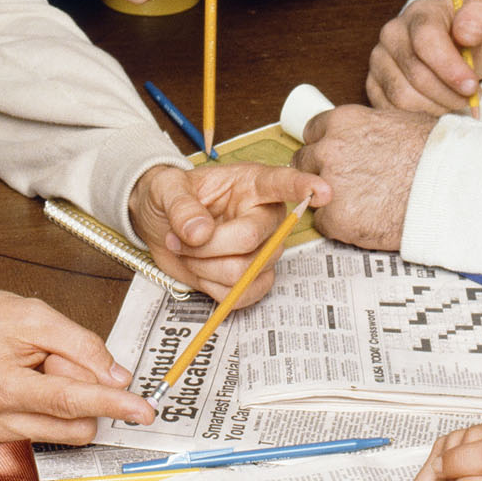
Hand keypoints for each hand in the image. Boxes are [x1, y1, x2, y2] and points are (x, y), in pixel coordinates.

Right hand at [0, 284, 155, 442]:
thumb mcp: (36, 315)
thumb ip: (82, 345)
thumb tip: (117, 377)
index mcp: (3, 388)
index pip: (72, 402)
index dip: (112, 404)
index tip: (142, 410)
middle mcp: (0, 421)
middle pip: (78, 422)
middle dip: (85, 387)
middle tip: (58, 354)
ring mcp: (2, 433)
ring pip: (71, 429)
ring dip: (72, 397)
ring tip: (43, 365)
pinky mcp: (7, 437)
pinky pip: (57, 428)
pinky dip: (59, 405)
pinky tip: (38, 380)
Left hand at [128, 158, 324, 295]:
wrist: (158, 225)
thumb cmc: (169, 198)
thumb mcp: (164, 189)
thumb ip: (181, 206)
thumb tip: (200, 232)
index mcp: (251, 184)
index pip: (282, 184)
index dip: (304, 187)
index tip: (323, 191)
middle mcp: (265, 217)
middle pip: (252, 242)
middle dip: (206, 247)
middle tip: (177, 237)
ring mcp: (263, 250)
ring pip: (246, 274)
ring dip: (205, 269)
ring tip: (188, 251)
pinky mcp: (253, 278)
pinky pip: (242, 297)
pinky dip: (212, 290)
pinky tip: (201, 271)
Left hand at [292, 104, 431, 250]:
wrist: (451, 188)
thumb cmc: (436, 154)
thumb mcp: (399, 122)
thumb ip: (368, 129)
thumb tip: (364, 137)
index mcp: (343, 121)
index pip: (312, 132)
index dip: (325, 146)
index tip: (336, 158)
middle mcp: (330, 149)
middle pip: (304, 162)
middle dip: (320, 173)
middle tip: (346, 184)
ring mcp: (330, 185)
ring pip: (311, 194)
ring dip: (328, 200)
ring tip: (359, 204)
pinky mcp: (337, 219)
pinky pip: (324, 223)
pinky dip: (340, 225)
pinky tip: (365, 220)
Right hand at [367, 0, 481, 115]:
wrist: (459, 50)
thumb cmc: (473, 37)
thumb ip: (481, 18)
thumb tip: (466, 33)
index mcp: (420, 13)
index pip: (426, 41)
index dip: (450, 68)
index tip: (471, 86)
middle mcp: (392, 34)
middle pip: (415, 75)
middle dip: (449, 94)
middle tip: (469, 97)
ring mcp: (379, 61)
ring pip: (403, 97)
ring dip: (436, 108)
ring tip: (455, 101)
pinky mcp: (374, 85)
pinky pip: (393, 112)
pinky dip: (419, 117)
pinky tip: (438, 107)